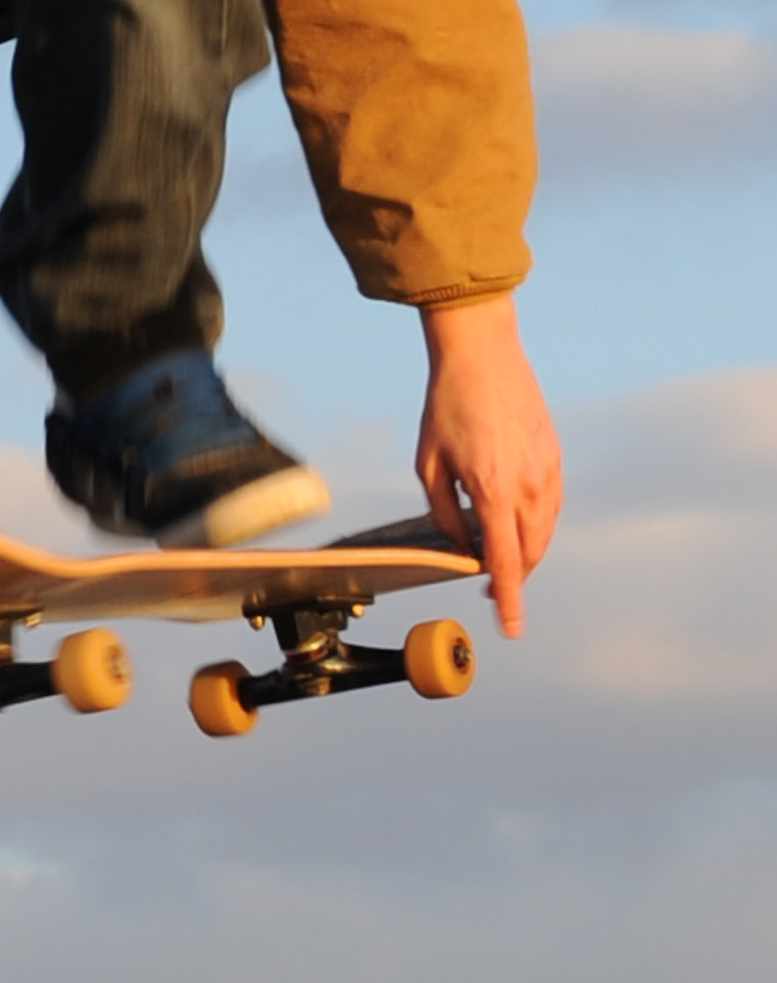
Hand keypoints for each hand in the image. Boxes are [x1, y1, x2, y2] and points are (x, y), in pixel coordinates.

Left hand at [415, 296, 560, 637]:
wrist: (482, 353)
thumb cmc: (446, 406)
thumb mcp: (428, 465)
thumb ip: (446, 512)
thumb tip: (465, 546)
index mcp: (494, 489)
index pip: (506, 561)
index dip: (508, 598)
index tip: (511, 628)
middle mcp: (529, 483)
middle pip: (530, 553)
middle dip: (514, 577)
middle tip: (489, 588)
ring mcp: (548, 469)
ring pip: (544, 531)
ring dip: (526, 552)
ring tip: (500, 557)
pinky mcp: (554, 456)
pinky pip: (550, 505)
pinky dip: (536, 524)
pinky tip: (516, 523)